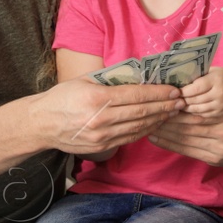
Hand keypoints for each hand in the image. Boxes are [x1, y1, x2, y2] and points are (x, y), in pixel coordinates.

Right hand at [31, 77, 183, 157]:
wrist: (41, 124)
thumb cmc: (62, 98)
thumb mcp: (84, 81)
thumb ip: (110, 80)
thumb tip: (138, 75)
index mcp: (97, 99)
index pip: (136, 96)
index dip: (158, 93)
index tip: (174, 90)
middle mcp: (101, 119)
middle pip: (141, 112)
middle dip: (165, 106)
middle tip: (181, 101)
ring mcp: (102, 136)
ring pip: (138, 127)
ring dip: (159, 119)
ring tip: (173, 112)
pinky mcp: (102, 147)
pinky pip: (129, 138)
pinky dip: (145, 130)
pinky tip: (155, 123)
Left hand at [148, 108, 222, 165]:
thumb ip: (207, 103)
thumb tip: (177, 96)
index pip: (195, 114)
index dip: (175, 111)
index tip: (159, 104)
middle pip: (189, 127)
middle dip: (166, 122)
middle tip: (148, 115)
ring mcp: (220, 150)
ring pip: (186, 140)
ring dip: (165, 134)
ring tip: (149, 127)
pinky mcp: (216, 160)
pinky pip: (188, 152)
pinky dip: (171, 145)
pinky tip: (157, 140)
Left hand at [180, 69, 222, 118]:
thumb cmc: (221, 77)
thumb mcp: (211, 71)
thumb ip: (197, 76)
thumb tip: (176, 81)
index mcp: (216, 80)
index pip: (196, 88)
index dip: (183, 91)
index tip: (175, 91)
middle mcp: (220, 93)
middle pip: (195, 99)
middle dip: (182, 99)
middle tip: (173, 99)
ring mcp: (220, 105)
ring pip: (197, 109)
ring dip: (186, 107)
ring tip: (178, 104)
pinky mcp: (220, 113)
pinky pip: (202, 114)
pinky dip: (193, 112)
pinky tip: (188, 108)